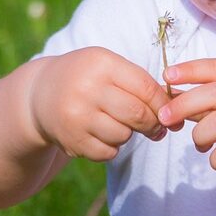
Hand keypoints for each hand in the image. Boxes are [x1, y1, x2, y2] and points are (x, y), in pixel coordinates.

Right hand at [27, 47, 170, 160]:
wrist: (39, 95)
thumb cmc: (86, 79)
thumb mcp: (107, 67)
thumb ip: (139, 82)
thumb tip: (176, 107)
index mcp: (101, 64)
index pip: (146, 88)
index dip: (164, 105)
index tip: (172, 114)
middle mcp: (87, 89)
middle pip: (138, 115)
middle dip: (153, 125)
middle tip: (156, 128)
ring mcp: (77, 116)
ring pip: (124, 135)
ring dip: (128, 134)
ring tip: (117, 124)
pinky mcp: (72, 140)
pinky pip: (108, 152)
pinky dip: (111, 147)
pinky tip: (101, 134)